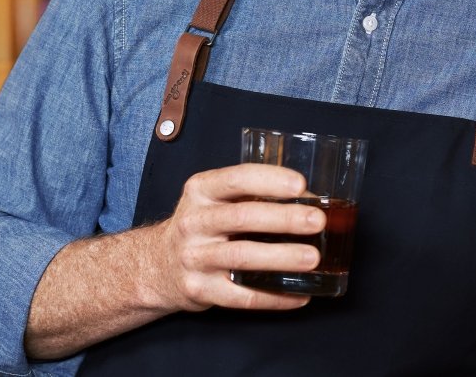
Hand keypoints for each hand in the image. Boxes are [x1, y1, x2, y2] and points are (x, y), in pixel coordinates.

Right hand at [151, 163, 325, 312]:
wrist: (159, 264)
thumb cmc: (203, 226)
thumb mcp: (215, 200)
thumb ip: (253, 195)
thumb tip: (311, 201)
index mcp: (200, 191)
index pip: (236, 179)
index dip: (269, 180)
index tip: (300, 185)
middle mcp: (193, 222)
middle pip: (242, 217)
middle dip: (283, 218)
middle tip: (317, 221)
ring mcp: (194, 258)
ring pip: (242, 257)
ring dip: (281, 257)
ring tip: (313, 258)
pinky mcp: (199, 290)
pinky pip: (241, 296)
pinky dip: (273, 297)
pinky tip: (299, 295)